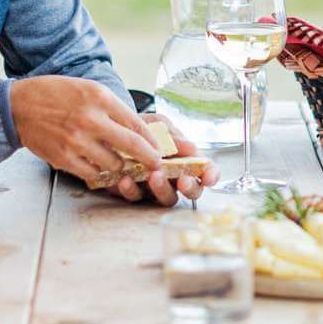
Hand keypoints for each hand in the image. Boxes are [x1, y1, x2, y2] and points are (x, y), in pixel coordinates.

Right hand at [9, 75, 163, 188]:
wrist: (19, 106)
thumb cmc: (56, 95)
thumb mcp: (88, 89)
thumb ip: (112, 108)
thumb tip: (137, 130)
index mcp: (100, 98)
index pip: (136, 124)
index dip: (152, 141)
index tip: (159, 150)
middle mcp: (90, 119)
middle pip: (131, 146)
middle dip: (148, 159)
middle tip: (155, 165)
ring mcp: (77, 141)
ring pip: (113, 164)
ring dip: (119, 166)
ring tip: (117, 162)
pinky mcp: (64, 158)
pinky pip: (92, 173)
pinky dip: (98, 172)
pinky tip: (97, 165)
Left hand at [106, 114, 221, 205]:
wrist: (111, 130)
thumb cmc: (142, 128)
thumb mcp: (159, 125)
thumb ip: (174, 137)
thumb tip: (191, 148)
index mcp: (185, 159)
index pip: (205, 170)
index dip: (211, 176)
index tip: (208, 178)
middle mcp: (174, 177)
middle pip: (191, 190)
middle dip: (189, 187)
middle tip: (182, 180)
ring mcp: (155, 187)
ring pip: (166, 198)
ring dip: (162, 189)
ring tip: (153, 176)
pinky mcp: (133, 192)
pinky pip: (136, 197)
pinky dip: (131, 189)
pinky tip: (125, 179)